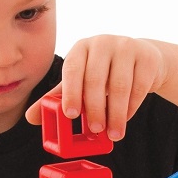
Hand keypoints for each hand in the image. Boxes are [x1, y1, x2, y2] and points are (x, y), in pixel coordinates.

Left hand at [25, 35, 166, 140]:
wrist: (141, 59)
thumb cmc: (103, 73)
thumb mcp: (79, 81)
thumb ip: (57, 98)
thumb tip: (30, 118)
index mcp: (80, 48)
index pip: (72, 69)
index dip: (71, 92)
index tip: (70, 115)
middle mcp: (101, 43)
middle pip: (96, 79)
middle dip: (94, 108)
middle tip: (95, 131)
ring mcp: (126, 47)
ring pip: (120, 86)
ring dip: (116, 114)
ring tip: (114, 134)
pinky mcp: (147, 57)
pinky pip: (139, 87)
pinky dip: (131, 107)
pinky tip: (125, 119)